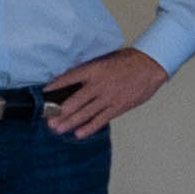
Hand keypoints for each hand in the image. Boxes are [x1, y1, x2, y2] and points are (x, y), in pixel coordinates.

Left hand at [41, 48, 166, 139]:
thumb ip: (89, 70)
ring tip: (58, 129)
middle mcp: (99, 85)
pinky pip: (101, 119)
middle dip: (59, 112)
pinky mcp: (118, 106)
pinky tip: (79, 134)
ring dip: (70, 122)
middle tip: (48, 119)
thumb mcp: (105, 60)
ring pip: (85, 112)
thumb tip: (72, 79)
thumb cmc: (128, 61)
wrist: (150, 66)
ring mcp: (108, 97)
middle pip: (74, 100)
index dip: (55, 86)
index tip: (44, 94)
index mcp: (94, 69)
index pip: (69, 78)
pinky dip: (90, 127)